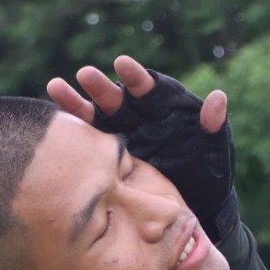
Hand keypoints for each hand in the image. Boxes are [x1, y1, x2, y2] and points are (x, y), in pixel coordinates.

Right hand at [46, 55, 236, 238]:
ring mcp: (119, 136)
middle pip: (116, 99)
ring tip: (55, 86)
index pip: (149, 89)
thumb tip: (218, 99)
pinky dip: (72, 129)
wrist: (194, 205)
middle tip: (85, 75)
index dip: (136, 77)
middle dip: (101, 87)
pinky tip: (50, 120)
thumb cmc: (208, 172)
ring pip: (95, 116)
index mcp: (162, 109)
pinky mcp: (107, 156)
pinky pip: (87, 141)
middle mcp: (137, 118)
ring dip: (76, 102)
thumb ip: (212, 125)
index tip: (122, 64)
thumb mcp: (214, 150)